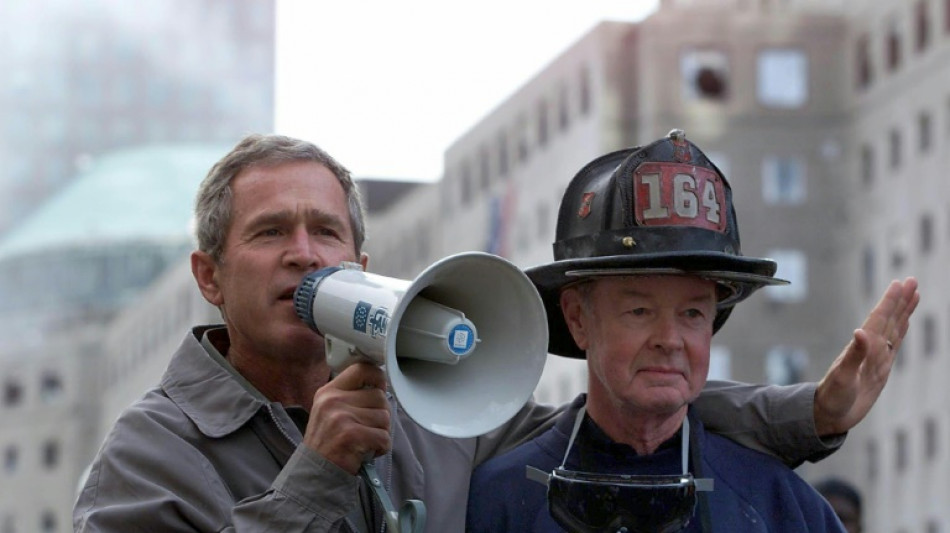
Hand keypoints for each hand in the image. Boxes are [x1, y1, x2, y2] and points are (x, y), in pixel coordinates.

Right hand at [304, 362, 390, 474]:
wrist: (314, 473)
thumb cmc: (327, 443)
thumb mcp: (329, 411)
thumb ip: (351, 396)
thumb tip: (381, 387)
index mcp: (329, 391)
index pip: (362, 369)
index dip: (378, 378)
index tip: (379, 390)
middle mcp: (334, 400)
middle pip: (379, 397)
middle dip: (381, 415)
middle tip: (369, 429)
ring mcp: (341, 417)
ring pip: (384, 418)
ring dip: (381, 433)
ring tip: (366, 441)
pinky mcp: (352, 435)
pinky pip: (384, 437)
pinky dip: (381, 447)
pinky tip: (368, 451)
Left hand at [813, 277, 918, 435]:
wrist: (828, 415)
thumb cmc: (832, 397)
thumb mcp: (842, 377)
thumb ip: (853, 356)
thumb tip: (860, 331)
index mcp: (861, 348)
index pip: (878, 319)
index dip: (890, 302)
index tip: (900, 283)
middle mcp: (870, 349)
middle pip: (888, 319)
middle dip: (900, 301)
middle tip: (912, 280)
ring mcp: (876, 358)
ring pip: (894, 329)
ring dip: (903, 312)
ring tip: (913, 294)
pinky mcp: (880, 369)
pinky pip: (894, 346)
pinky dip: (901, 332)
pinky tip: (905, 322)